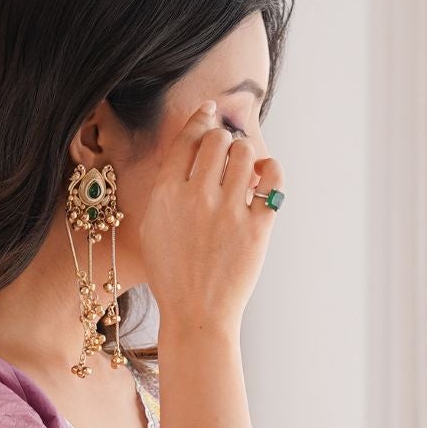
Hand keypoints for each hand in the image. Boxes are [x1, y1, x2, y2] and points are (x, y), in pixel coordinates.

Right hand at [132, 104, 283, 337]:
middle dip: (223, 140)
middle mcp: (196, 198)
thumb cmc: (172, 274)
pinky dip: (271, 170)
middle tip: (226, 153)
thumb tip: (190, 150)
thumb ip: (167, 188)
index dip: (201, 118)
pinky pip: (273, 179)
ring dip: (245, 155)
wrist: (196, 315)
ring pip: (243, 153)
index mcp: (165, 195)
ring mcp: (227, 212)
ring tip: (243, 169)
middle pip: (216, 140)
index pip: (186, 138)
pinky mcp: (256, 228)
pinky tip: (264, 177)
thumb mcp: (153, 227)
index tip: (211, 112)